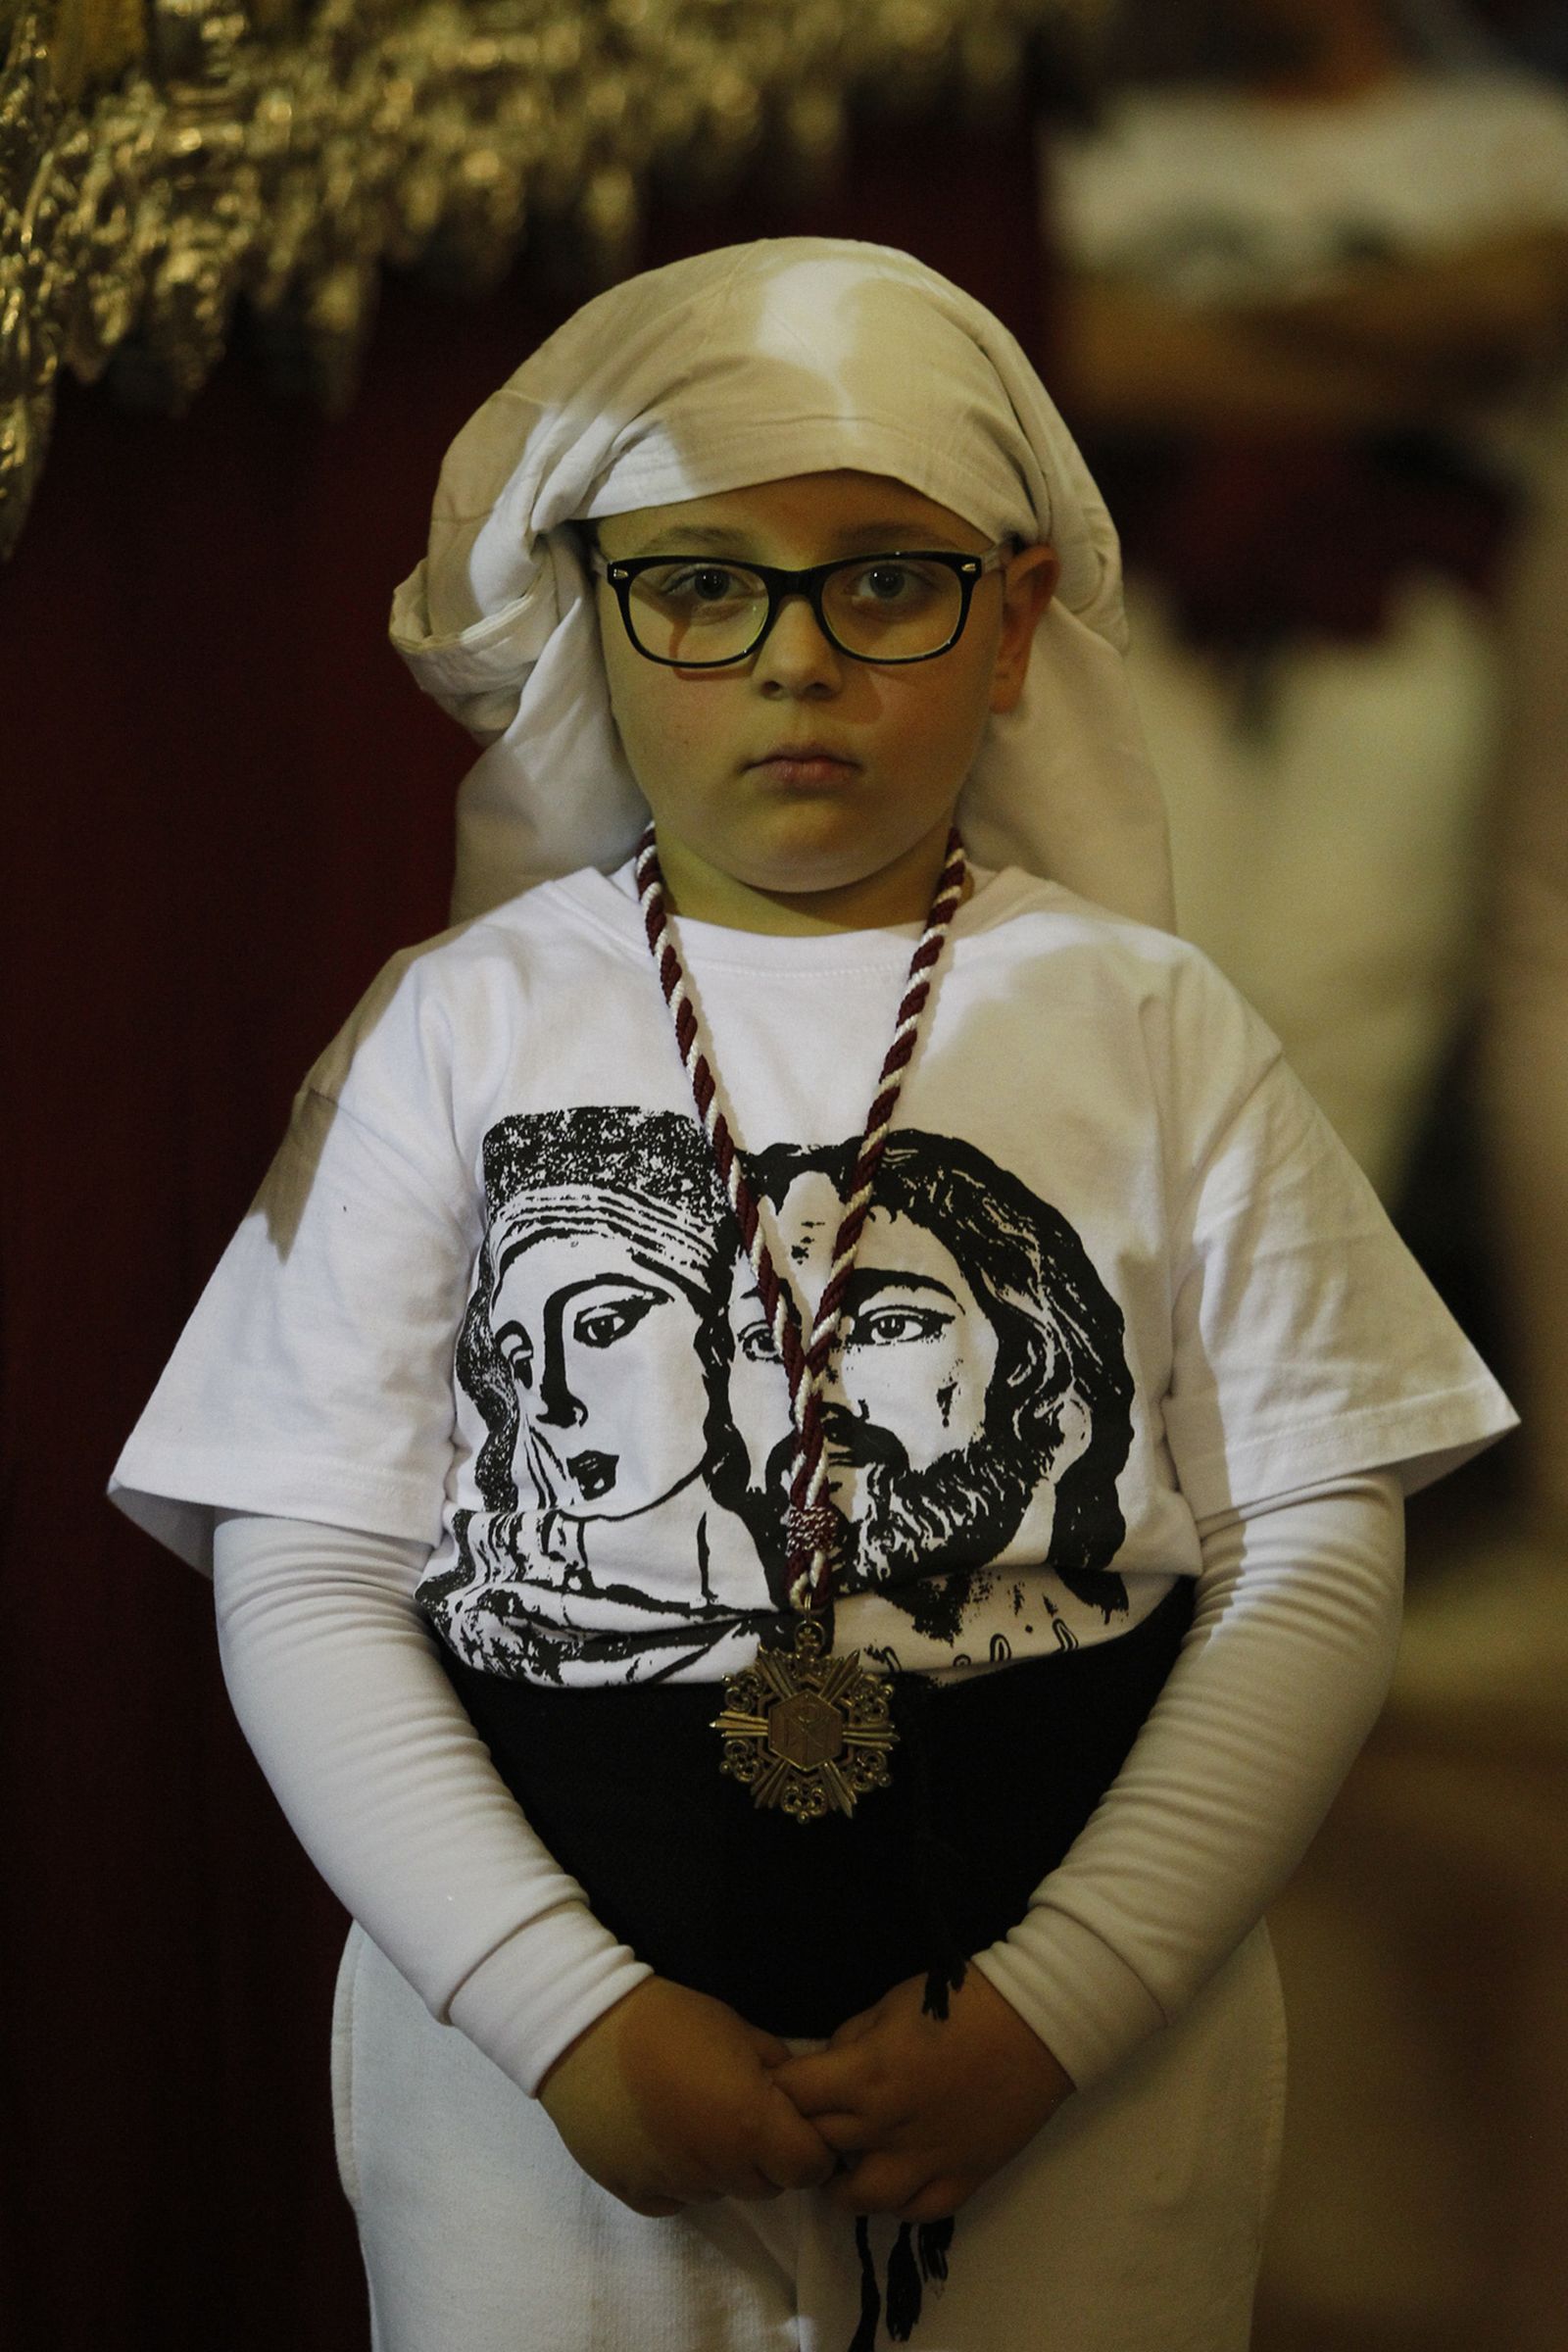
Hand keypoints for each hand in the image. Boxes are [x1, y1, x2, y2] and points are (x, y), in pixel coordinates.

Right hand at [536, 1977, 836, 2216]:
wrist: (583, 2028)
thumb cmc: (669, 2018)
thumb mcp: (737, 2027)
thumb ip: (777, 2069)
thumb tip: (797, 2095)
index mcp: (751, 2124)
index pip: (809, 2168)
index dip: (809, 2147)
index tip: (792, 2124)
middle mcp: (718, 2166)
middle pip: (767, 2185)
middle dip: (766, 2156)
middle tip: (738, 2112)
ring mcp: (675, 2186)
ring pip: (721, 2192)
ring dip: (720, 2165)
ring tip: (691, 2114)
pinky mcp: (636, 2195)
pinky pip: (676, 2199)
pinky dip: (678, 2176)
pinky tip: (660, 2134)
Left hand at [769, 1969, 1073, 2222]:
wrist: (1037, 2024)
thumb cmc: (961, 2001)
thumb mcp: (891, 2003)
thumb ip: (851, 2039)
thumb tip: (827, 2063)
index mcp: (866, 2075)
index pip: (793, 2096)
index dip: (780, 2090)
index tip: (780, 2085)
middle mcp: (887, 2127)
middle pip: (819, 2145)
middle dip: (805, 2131)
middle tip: (807, 2121)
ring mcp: (926, 2161)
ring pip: (861, 2199)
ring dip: (842, 2184)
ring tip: (844, 2164)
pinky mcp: (962, 2180)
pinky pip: (917, 2212)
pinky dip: (898, 2202)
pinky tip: (894, 2179)